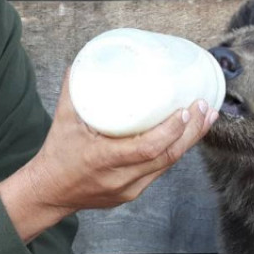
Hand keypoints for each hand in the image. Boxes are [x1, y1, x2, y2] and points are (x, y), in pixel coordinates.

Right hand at [0, 69, 216, 241]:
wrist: (48, 192)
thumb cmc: (56, 155)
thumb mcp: (63, 119)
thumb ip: (74, 88)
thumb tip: (83, 60)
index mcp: (103, 158)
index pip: (147, 148)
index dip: (171, 131)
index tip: (185, 110)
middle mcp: (119, 178)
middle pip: (167, 157)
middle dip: (191, 132)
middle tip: (205, 108)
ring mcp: (128, 189)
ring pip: (167, 165)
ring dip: (189, 142)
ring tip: (205, 119)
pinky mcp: (132, 193)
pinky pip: (159, 172)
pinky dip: (174, 152)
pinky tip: (186, 137)